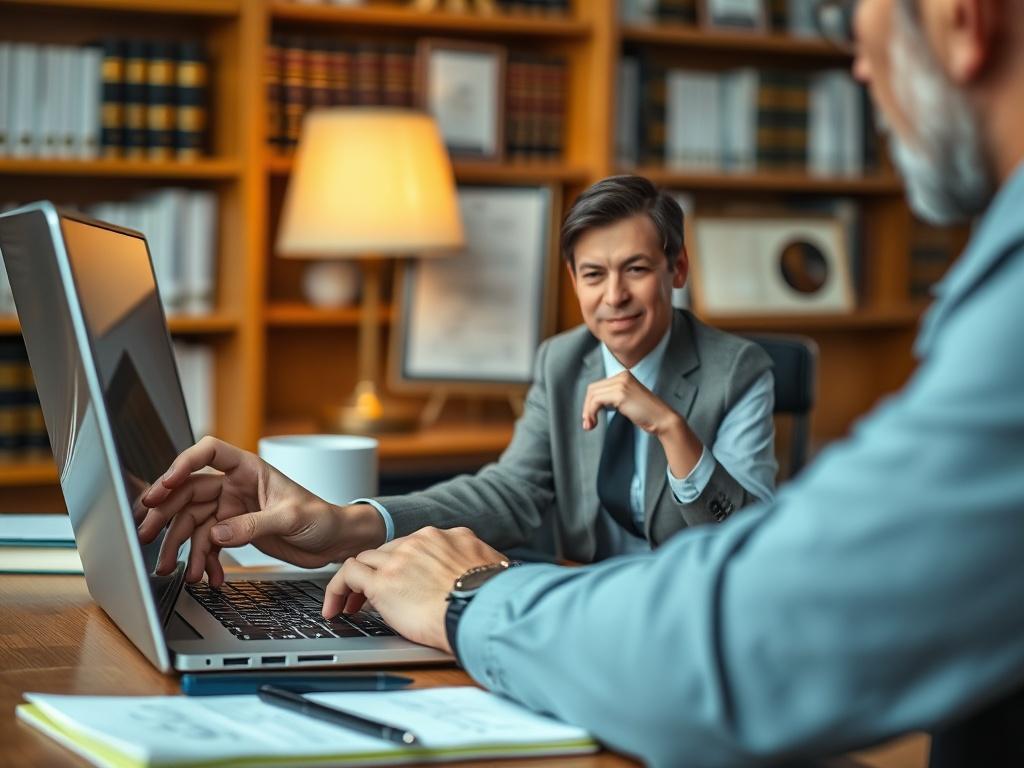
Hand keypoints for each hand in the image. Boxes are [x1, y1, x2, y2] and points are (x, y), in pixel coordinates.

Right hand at [137, 436, 385, 584]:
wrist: (334, 541)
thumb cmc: (321, 518)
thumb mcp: (290, 518)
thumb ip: (253, 524)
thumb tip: (218, 534)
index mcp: (249, 469)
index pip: (209, 454)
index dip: (183, 465)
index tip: (166, 485)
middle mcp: (235, 486)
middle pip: (189, 492)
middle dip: (166, 513)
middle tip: (147, 534)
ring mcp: (232, 510)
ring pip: (193, 523)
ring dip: (181, 547)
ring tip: (175, 569)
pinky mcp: (235, 532)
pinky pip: (208, 544)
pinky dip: (203, 561)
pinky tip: (205, 576)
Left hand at [322, 527, 506, 652]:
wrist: (483, 612)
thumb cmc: (493, 602)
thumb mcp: (493, 571)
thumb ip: (478, 567)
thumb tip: (481, 577)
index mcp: (452, 537)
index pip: (417, 545)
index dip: (405, 564)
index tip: (403, 581)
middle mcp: (424, 540)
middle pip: (389, 550)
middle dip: (380, 572)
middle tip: (374, 596)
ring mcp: (401, 558)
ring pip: (366, 559)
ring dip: (358, 581)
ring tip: (351, 604)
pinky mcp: (383, 581)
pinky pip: (347, 575)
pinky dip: (337, 589)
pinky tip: (335, 608)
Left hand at [582, 370, 703, 477]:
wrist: (663, 419)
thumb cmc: (647, 414)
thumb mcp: (628, 401)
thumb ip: (613, 398)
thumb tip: (592, 405)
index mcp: (624, 376)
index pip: (598, 386)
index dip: (590, 403)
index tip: (590, 418)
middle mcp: (622, 376)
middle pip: (592, 389)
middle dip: (587, 407)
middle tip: (587, 423)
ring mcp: (621, 383)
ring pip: (592, 395)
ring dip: (587, 412)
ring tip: (589, 425)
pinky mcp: (620, 393)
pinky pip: (596, 401)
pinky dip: (591, 413)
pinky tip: (594, 423)